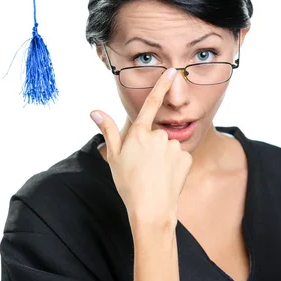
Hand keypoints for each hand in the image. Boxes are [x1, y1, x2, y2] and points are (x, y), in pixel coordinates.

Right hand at [90, 67, 192, 231]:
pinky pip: (179, 157)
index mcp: (139, 133)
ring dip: (162, 156)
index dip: (162, 85)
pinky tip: (166, 178)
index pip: (151, 103)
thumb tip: (95, 111)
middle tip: (143, 167)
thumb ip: (108, 130)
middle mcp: (158, 136)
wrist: (151, 209)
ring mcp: (173, 147)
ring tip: (154, 175)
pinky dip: (173, 165)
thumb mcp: (114, 156)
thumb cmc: (128, 184)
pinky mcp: (186, 158)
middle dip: (151, 146)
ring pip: (168, 146)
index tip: (173, 71)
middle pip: (156, 134)